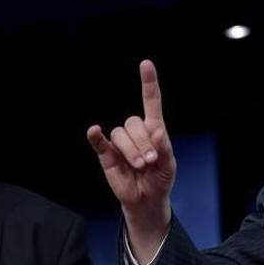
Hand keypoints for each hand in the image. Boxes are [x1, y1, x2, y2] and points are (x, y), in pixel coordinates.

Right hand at [86, 59, 176, 262]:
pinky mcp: (107, 155)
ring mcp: (120, 143)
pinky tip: (94, 131)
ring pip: (120, 134)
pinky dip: (96, 136)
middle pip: (134, 122)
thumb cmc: (159, 179)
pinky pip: (99, 142)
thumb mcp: (169, 165)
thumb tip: (157, 133)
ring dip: (131, 150)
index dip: (148, 83)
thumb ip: (165, 149)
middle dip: (144, 142)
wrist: (146, 200)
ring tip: (140, 166)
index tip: (146, 64)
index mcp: (153, 129)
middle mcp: (135, 132)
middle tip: (151, 161)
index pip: (151, 101)